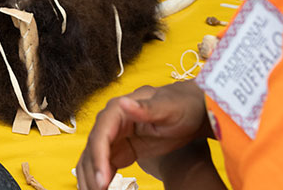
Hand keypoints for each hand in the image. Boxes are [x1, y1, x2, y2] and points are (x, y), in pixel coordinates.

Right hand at [76, 81, 209, 189]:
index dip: (98, 158)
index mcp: (118, 109)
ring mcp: (113, 136)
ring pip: (93, 158)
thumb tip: (122, 103)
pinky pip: (103, 165)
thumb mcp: (168, 108)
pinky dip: (99, 179)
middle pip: (93, 149)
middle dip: (93, 173)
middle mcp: (111, 122)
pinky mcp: (119, 148)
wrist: (191, 110)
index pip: (101, 135)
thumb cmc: (181, 106)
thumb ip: (146, 109)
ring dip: (91, 178)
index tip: (102, 180)